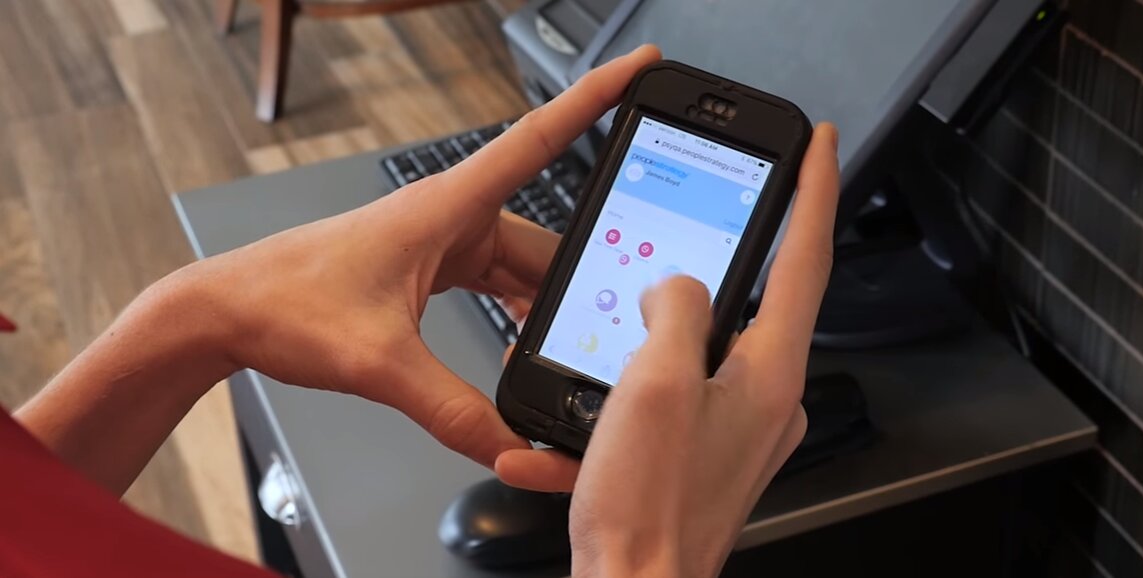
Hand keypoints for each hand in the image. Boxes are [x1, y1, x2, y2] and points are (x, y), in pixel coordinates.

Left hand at [180, 46, 661, 487]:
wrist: (227, 312)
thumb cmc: (283, 303)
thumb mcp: (377, 362)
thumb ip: (449, 409)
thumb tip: (508, 443)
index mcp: (447, 207)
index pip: (538, 140)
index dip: (597, 98)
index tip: (641, 66)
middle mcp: (451, 217)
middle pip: (546, 238)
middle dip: (586, 273)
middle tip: (629, 305)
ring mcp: (442, 243)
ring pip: (524, 267)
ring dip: (549, 305)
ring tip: (580, 342)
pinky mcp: (430, 270)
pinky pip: (496, 283)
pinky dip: (519, 314)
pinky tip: (526, 345)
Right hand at [559, 124, 839, 577]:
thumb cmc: (649, 507)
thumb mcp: (655, 381)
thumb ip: (675, 310)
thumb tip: (675, 288)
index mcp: (770, 373)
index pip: (807, 258)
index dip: (813, 190)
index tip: (816, 145)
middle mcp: (766, 399)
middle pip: (744, 305)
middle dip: (693, 279)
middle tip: (656, 265)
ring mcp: (738, 428)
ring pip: (695, 353)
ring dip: (640, 350)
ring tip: (597, 375)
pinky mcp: (706, 452)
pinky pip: (666, 400)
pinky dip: (622, 404)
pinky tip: (578, 435)